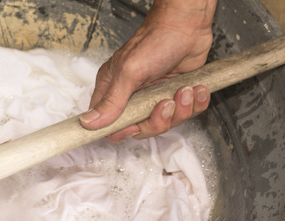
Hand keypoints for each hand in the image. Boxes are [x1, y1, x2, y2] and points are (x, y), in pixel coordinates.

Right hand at [80, 0, 216, 141]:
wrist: (187, 25)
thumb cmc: (156, 39)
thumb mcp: (129, 71)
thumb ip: (111, 101)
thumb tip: (89, 123)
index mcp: (113, 90)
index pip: (110, 126)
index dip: (123, 131)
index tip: (135, 125)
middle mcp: (133, 96)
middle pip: (141, 129)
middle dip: (158, 120)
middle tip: (166, 102)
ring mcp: (155, 97)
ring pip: (165, 123)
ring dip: (181, 109)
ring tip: (184, 90)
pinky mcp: (175, 95)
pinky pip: (186, 114)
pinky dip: (195, 104)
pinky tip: (195, 88)